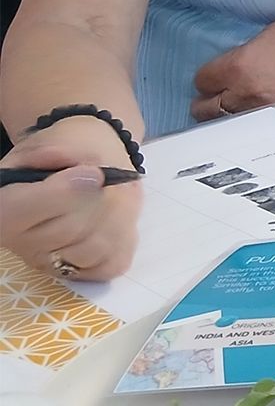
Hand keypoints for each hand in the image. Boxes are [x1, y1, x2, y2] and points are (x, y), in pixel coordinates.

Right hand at [0, 118, 142, 280]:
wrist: (87, 167)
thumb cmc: (66, 154)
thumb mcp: (57, 140)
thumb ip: (61, 151)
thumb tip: (86, 170)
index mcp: (2, 206)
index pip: (18, 211)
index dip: (62, 193)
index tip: (94, 173)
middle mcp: (18, 241)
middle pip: (68, 229)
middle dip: (100, 199)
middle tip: (108, 178)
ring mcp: (49, 262)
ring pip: (94, 248)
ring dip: (118, 216)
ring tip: (117, 194)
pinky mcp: (81, 272)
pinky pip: (112, 263)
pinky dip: (125, 237)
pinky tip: (118, 219)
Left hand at [191, 5, 274, 121]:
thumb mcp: (274, 32)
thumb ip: (247, 53)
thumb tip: (237, 64)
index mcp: (241, 67)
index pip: (202, 80)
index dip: (210, 75)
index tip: (218, 71)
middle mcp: (249, 95)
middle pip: (205, 109)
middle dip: (210, 99)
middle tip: (221, 90)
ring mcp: (269, 113)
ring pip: (228, 123)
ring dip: (230, 113)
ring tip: (242, 102)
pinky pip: (257, 127)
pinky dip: (255, 121)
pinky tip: (265, 110)